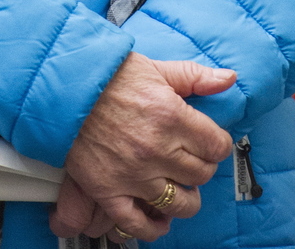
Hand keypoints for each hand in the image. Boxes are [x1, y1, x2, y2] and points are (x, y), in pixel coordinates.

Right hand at [49, 54, 235, 242]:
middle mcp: (156, 149)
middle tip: (190, 158)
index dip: (217, 143)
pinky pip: (137, 223)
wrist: (66, 86)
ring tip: (179, 187)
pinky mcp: (108, 189)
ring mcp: (133, 174)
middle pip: (201, 174)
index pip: (216, 146)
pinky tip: (160, 219)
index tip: (210, 141)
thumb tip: (228, 79)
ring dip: (185, 198)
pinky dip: (152, 228)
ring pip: (179, 203)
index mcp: (171, 115)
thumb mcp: (156, 67)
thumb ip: (195, 76)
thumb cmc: (109, 75)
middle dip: (201, 166)